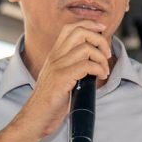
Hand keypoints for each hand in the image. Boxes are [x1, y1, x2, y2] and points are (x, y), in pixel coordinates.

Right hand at [13, 21, 111, 138]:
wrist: (35, 117)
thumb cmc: (50, 102)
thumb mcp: (60, 78)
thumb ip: (72, 66)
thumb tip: (94, 61)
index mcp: (54, 54)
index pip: (70, 27)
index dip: (89, 24)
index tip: (102, 29)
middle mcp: (55, 57)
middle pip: (80, 32)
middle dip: (99, 39)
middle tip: (106, 53)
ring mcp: (57, 67)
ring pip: (86, 48)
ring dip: (101, 58)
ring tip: (104, 70)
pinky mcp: (61, 78)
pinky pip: (86, 65)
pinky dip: (99, 69)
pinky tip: (100, 76)